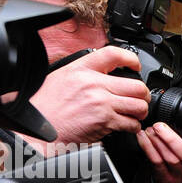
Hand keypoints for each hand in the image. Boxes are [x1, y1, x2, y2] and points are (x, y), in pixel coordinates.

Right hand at [27, 46, 149, 144]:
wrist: (38, 128)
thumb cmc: (46, 106)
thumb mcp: (62, 77)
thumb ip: (85, 73)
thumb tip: (104, 73)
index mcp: (82, 69)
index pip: (113, 54)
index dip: (131, 59)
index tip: (136, 65)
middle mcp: (94, 84)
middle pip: (136, 85)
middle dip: (143, 95)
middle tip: (140, 99)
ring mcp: (101, 103)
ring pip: (139, 105)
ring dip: (140, 111)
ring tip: (134, 114)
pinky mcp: (105, 122)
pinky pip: (131, 123)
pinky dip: (133, 126)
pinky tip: (126, 126)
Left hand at [138, 123, 181, 182]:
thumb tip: (181, 114)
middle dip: (171, 139)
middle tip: (159, 126)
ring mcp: (179, 176)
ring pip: (169, 158)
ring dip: (157, 141)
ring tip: (149, 129)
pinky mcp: (165, 178)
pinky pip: (156, 162)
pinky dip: (148, 147)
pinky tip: (143, 137)